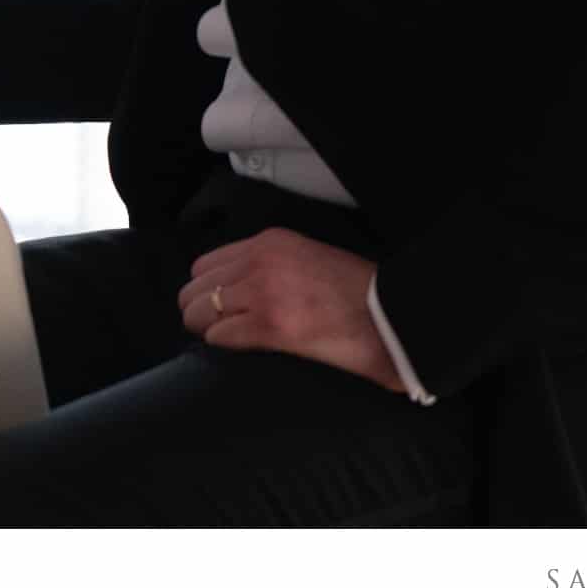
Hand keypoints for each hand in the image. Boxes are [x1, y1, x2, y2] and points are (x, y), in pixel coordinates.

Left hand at [177, 228, 403, 393]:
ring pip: (198, 312)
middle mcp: (260, 260)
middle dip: (201, 309)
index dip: (208, 289)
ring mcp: (262, 291)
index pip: (207, 263)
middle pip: (194, 287)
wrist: (392, 315)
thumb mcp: (309, 258)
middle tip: (219, 325)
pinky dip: (224, 343)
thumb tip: (236, 288)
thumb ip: (272, 265)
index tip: (218, 305)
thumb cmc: (360, 294)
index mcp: (270, 241)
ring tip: (230, 337)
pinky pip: (219, 335)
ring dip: (209, 328)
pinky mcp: (269, 325)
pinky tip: (243, 346)